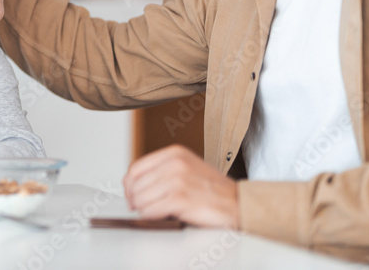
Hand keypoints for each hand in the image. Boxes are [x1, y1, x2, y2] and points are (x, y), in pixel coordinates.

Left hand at [123, 145, 239, 228]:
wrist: (238, 202)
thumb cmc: (213, 189)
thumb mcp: (187, 168)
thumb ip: (162, 170)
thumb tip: (134, 183)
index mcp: (174, 153)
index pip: (136, 168)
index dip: (129, 184)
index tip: (131, 193)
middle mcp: (175, 163)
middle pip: (135, 184)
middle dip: (134, 199)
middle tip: (138, 207)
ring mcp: (178, 180)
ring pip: (141, 197)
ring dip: (142, 208)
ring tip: (151, 211)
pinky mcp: (181, 199)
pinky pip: (151, 209)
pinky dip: (150, 215)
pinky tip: (158, 216)